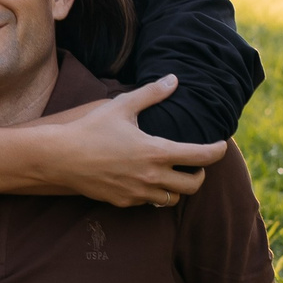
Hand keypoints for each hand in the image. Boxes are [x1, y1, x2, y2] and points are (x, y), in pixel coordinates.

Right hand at [46, 77, 225, 208]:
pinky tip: (146, 181)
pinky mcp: (123, 202)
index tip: (221, 146)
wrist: (61, 158)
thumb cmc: (91, 129)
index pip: (201, 157)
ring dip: (178, 188)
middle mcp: (152, 177)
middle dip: (200, 175)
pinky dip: (154, 194)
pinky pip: (148, 203)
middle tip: (195, 165)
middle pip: (193, 186)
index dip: (217, 151)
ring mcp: (138, 193)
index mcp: (157, 152)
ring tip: (173, 174)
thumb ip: (152, 94)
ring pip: (172, 199)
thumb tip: (174, 79)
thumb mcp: (122, 106)